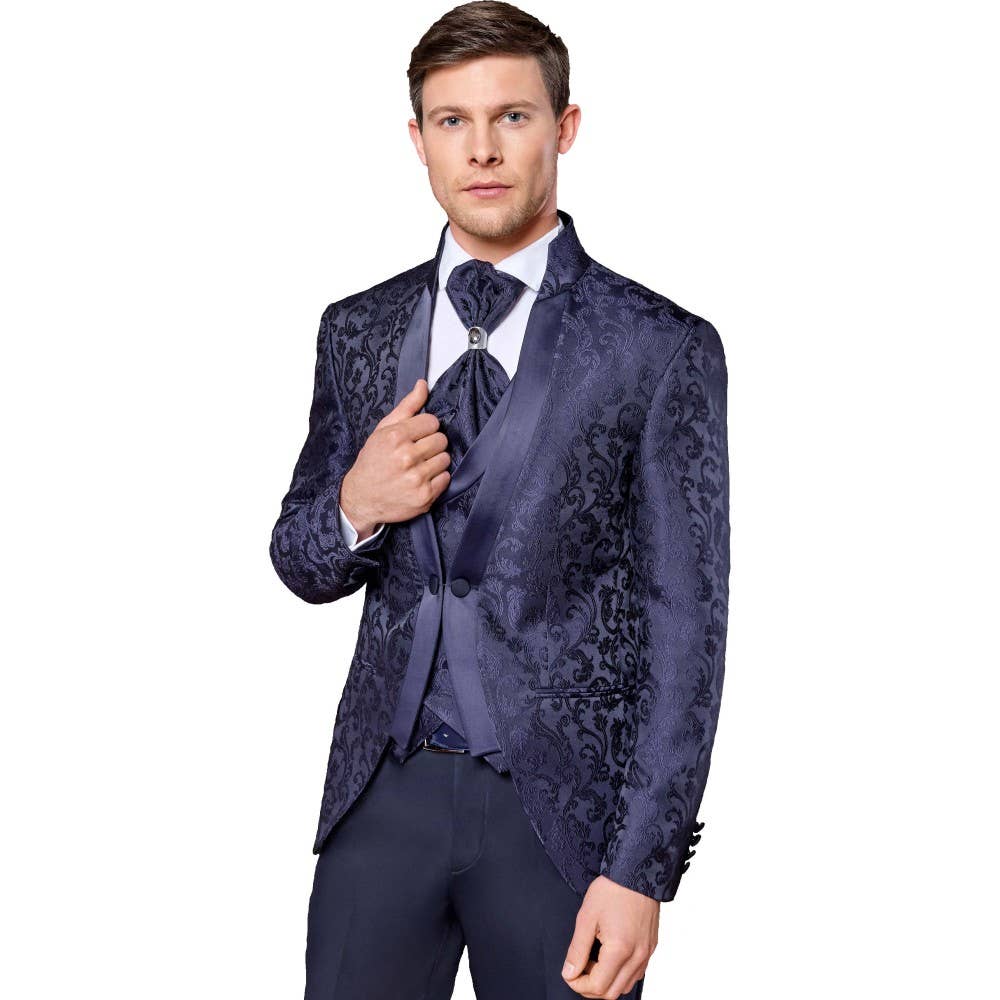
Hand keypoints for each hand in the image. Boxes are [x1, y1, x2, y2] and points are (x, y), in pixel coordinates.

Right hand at [339, 379, 449, 531]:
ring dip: (435, 462)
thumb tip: (423, 384)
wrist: (362, 498)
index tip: (416, 436)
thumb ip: (407, 407)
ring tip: (419, 466)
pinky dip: (437, 479)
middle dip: (431, 444)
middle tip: (417, 452)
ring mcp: (416, 478)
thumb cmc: (373, 462)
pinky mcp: (425, 496)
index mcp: (396, 437)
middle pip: (441, 440)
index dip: (425, 428)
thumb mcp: (383, 430)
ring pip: (446, 459)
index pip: (432, 422)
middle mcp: (406, 457)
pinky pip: (446, 478)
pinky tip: (421, 480)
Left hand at [561, 876, 658, 997]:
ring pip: (625, 987)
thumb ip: (577, 949)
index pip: (597, 986)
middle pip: (612, 993)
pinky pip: (635, 974)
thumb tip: (569, 972)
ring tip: (594, 961)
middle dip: (591, 988)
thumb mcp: (587, 917)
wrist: (636, 871)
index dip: (578, 984)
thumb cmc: (612, 889)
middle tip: (579, 970)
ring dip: (606, 983)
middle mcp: (637, 956)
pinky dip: (620, 975)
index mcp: (620, 950)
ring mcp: (647, 954)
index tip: (569, 973)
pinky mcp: (651, 948)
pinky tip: (609, 957)